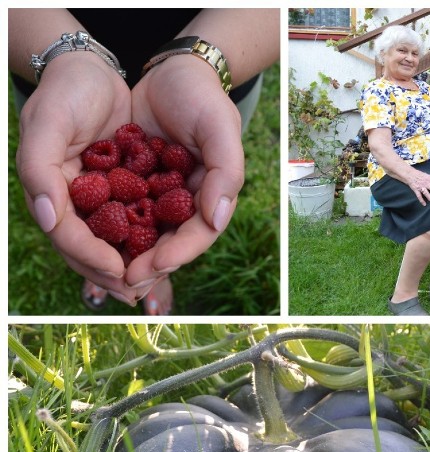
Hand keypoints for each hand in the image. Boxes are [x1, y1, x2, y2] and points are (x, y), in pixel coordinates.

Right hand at [16, 53, 138, 302]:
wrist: (92, 69)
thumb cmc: (66, 92)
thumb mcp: (46, 121)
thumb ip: (39, 171)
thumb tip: (49, 222)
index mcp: (52, 193)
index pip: (70, 237)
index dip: (92, 258)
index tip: (119, 272)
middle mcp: (75, 202)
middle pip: (94, 249)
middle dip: (116, 275)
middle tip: (141, 295)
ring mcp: (101, 198)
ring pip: (118, 242)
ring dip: (135, 264)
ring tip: (157, 284)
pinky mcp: (125, 190)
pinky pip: (139, 221)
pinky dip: (151, 239)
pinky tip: (169, 254)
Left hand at [126, 54, 244, 289]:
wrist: (172, 73)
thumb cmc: (201, 98)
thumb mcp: (220, 128)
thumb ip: (226, 173)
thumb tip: (217, 220)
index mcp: (211, 196)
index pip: (198, 235)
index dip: (177, 254)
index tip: (153, 266)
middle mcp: (186, 203)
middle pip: (169, 244)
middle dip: (148, 266)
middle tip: (124, 282)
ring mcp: (159, 196)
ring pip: (143, 235)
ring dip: (125, 256)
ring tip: (105, 272)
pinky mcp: (134, 185)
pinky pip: (118, 212)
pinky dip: (106, 229)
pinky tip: (87, 240)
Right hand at [408, 170, 429, 205]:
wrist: (409, 174)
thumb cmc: (419, 175)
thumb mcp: (427, 175)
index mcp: (429, 178)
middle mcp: (425, 182)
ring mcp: (420, 186)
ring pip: (426, 193)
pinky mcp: (415, 189)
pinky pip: (419, 196)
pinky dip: (421, 200)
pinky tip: (424, 204)